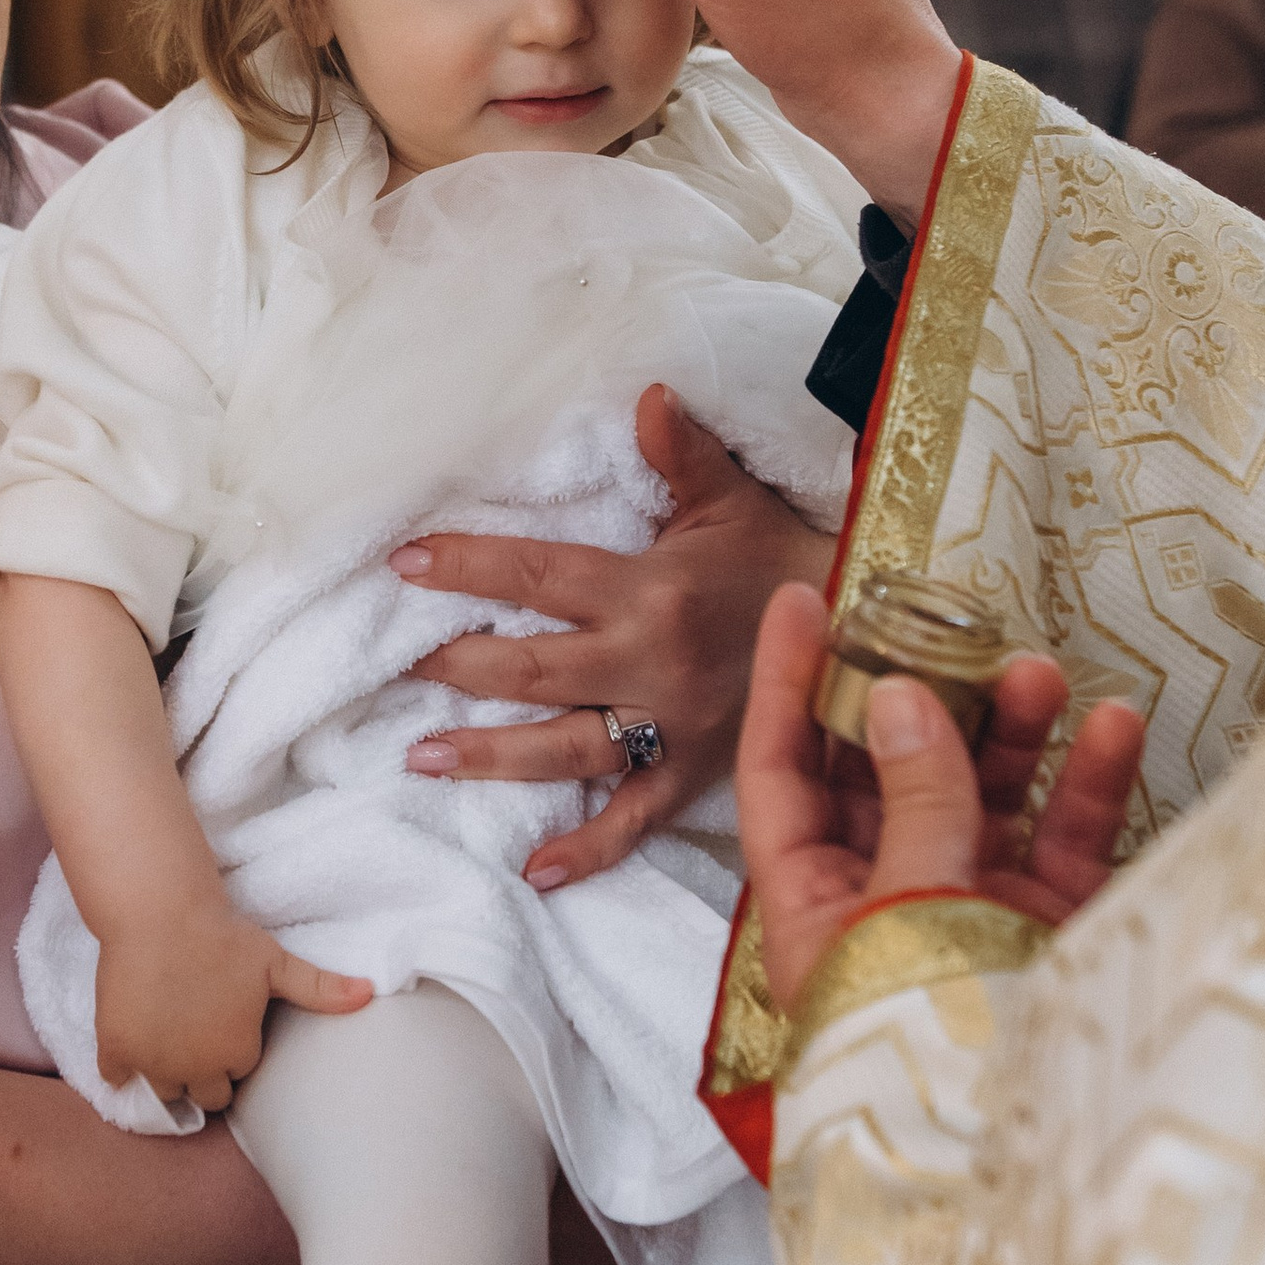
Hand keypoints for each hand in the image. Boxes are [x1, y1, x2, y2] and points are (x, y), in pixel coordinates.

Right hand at [97, 903, 368, 1111]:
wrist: (160, 914)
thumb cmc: (222, 936)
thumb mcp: (277, 963)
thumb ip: (321, 988)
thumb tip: (371, 993)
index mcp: (238, 1052)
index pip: (238, 1073)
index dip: (231, 1050)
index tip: (222, 1026)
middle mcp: (198, 1068)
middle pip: (205, 1095)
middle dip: (203, 1074)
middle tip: (194, 1036)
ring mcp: (155, 1062)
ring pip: (164, 1092)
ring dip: (165, 1074)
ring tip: (164, 1041)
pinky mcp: (118, 1049)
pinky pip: (118, 1077)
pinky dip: (123, 1065)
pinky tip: (131, 1038)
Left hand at [394, 386, 830, 893]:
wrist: (865, 634)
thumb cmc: (784, 560)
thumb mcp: (734, 499)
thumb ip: (683, 452)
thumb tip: (648, 393)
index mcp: (653, 592)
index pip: (540, 576)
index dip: (469, 567)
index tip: (404, 563)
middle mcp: (652, 664)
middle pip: (533, 669)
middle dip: (458, 665)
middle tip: (399, 666)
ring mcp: (672, 728)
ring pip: (566, 749)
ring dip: (491, 756)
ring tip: (422, 756)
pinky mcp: (696, 777)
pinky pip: (635, 820)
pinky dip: (588, 850)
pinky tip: (535, 871)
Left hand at [739, 584, 1148, 1018]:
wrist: (1014, 1154)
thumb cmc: (930, 1044)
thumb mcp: (910, 906)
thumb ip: (919, 800)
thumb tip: (909, 699)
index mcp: (812, 902)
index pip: (784, 774)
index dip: (786, 687)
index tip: (799, 601)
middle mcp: (886, 895)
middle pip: (891, 771)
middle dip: (921, 695)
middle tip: (945, 622)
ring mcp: (972, 905)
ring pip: (983, 791)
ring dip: (1009, 727)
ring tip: (1038, 672)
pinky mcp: (1049, 923)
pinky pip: (1065, 834)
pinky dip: (1088, 779)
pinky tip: (1112, 725)